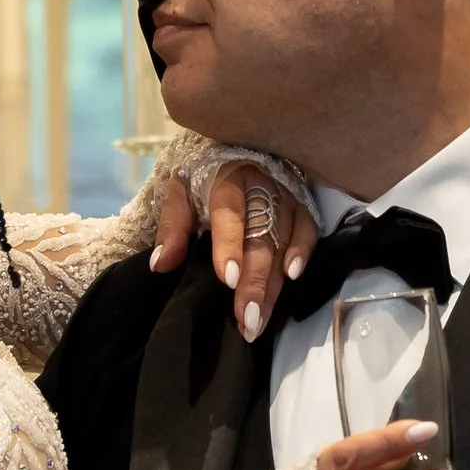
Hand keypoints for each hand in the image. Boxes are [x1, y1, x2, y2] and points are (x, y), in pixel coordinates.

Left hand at [151, 160, 317, 339]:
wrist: (240, 149)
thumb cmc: (205, 179)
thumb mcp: (181, 194)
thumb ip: (172, 228)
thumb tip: (160, 264)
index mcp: (227, 179)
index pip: (229, 213)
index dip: (229, 246)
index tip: (227, 279)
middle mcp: (261, 186)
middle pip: (260, 238)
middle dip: (254, 282)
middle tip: (246, 318)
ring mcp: (286, 196)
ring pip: (283, 243)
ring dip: (273, 285)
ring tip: (259, 320)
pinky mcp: (303, 205)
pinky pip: (308, 231)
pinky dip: (303, 253)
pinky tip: (292, 278)